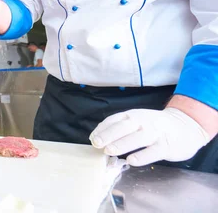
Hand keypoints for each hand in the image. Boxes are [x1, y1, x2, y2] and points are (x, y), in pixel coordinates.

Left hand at [89, 108, 210, 166]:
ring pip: (138, 138)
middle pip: (124, 126)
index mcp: (133, 116)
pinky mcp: (166, 146)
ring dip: (122, 144)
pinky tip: (132, 161)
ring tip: (109, 151)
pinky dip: (142, 156)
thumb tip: (96, 138)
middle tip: (97, 144)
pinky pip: (153, 151)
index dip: (102, 129)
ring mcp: (155, 133)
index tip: (92, 139)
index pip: (114, 120)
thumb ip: (119, 128)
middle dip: (109, 134)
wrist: (186, 126)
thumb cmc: (154, 126)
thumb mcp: (137, 121)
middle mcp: (143, 122)